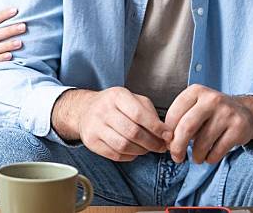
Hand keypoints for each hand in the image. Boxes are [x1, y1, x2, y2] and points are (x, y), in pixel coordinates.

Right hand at [52, 87, 172, 161]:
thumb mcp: (132, 99)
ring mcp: (95, 126)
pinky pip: (115, 155)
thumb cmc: (114, 105)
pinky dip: (129, 156)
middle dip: (151, 143)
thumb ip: (149, 112)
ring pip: (123, 146)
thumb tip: (165, 132)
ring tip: (147, 149)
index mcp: (117, 96)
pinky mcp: (91, 141)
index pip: (139, 114)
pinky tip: (133, 151)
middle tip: (160, 146)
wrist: (85, 109)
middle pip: (132, 132)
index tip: (167, 135)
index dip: (156, 128)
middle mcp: (103, 109)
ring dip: (141, 151)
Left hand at [165, 84, 252, 164]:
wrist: (244, 112)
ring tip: (196, 157)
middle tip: (176, 157)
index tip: (168, 143)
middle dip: (178, 147)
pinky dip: (210, 158)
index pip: (174, 114)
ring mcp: (227, 112)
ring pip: (202, 142)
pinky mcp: (239, 127)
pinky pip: (218, 150)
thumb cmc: (211, 113)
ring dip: (196, 155)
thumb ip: (179, 121)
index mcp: (196, 91)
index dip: (168, 133)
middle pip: (187, 128)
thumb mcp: (194, 108)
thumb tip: (168, 143)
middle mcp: (212, 99)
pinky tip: (209, 157)